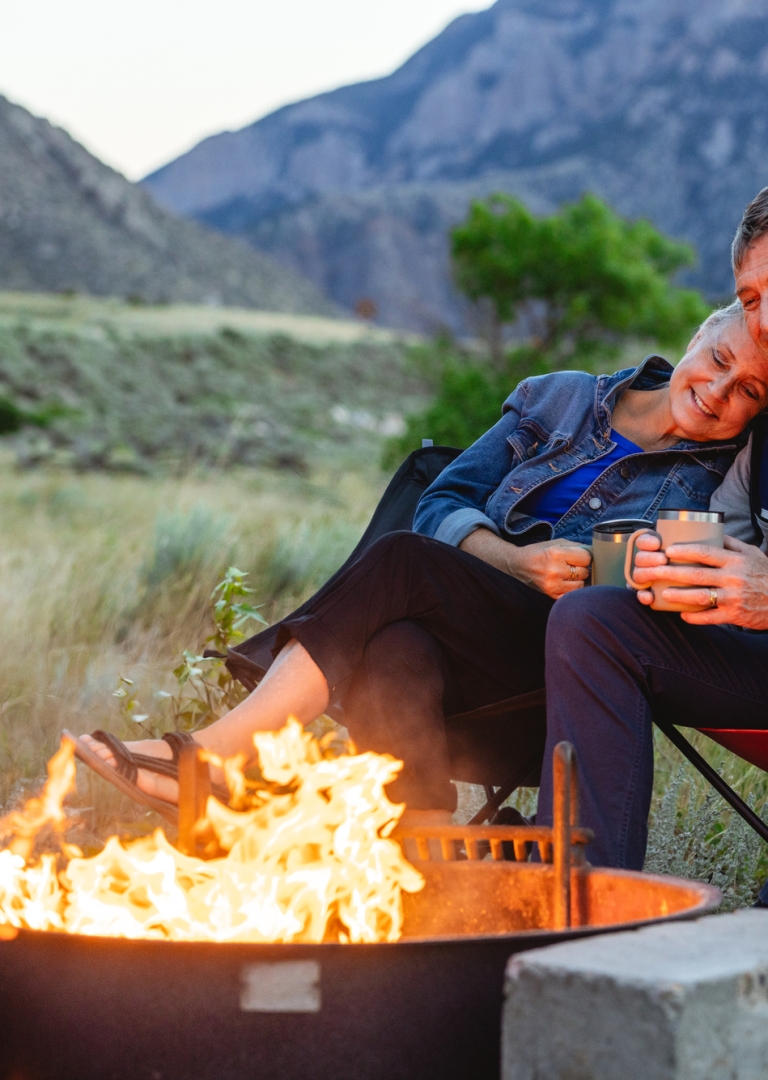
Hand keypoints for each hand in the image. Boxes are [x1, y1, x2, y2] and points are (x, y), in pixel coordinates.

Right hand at [503, 538, 591, 598]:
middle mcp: (555, 570)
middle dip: (582, 568)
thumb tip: (595, 552)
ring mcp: (553, 585)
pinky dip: (573, 589)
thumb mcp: (556, 543)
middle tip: (575, 565)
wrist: (519, 564)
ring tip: (571, 574)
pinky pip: (572, 594)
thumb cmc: (539, 552)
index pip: (586, 557)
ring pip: (581, 585)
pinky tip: (568, 583)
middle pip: (585, 572)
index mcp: (556, 554)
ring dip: (579, 580)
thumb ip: (577, 546)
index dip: (586, 556)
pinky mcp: (551, 594)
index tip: (582, 556)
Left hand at [630, 534, 767, 627]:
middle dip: (672, 573)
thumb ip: (730, 543)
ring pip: (700, 597)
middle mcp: (733, 579)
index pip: (706, 553)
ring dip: (679, 596)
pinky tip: (681, 614)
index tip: (668, 550)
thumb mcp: (751, 554)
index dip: (685, 551)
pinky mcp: (734, 616)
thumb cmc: (764, 574)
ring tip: (663, 594)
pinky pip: (710, 618)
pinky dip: (694, 617)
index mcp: (735, 561)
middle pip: (697, 574)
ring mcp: (733, 598)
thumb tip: (709, 529)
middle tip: (653, 571)